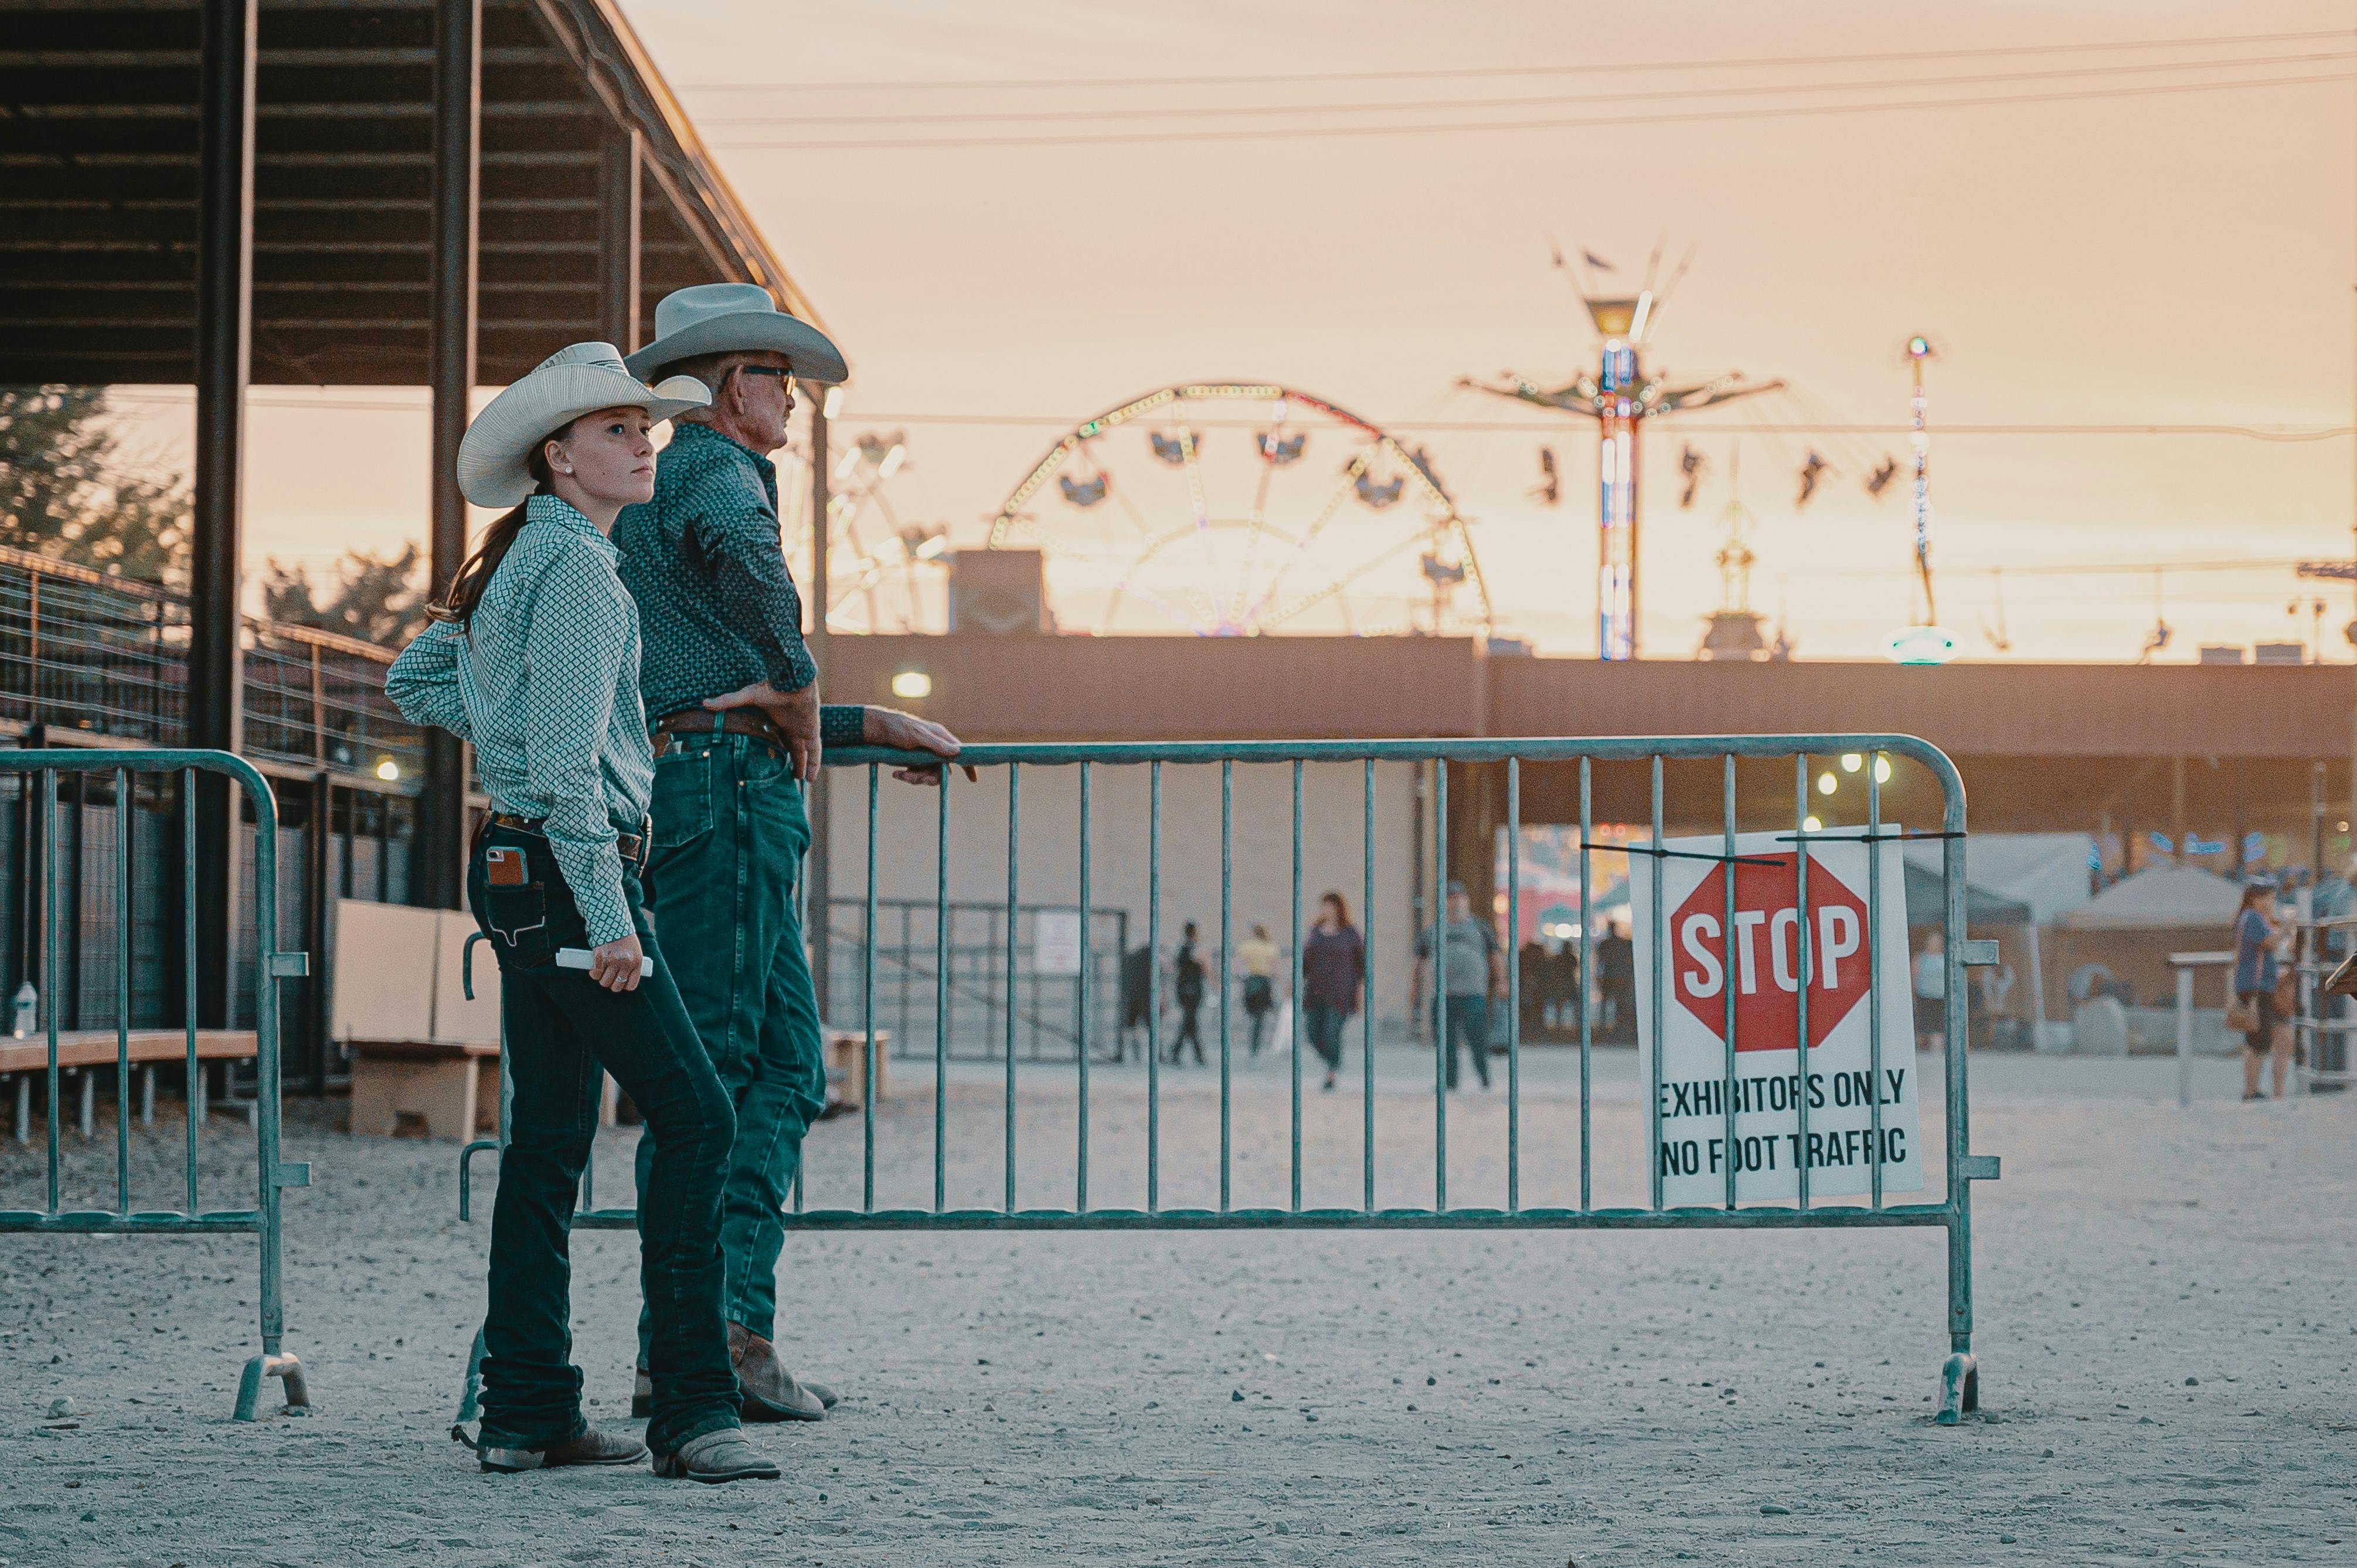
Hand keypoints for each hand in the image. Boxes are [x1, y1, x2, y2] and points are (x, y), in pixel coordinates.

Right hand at [590, 934, 645, 992]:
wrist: (613, 922)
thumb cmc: (624, 938)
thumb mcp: (635, 951)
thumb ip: (632, 964)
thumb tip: (624, 979)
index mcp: (636, 962)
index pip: (631, 985)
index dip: (624, 986)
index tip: (620, 982)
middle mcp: (625, 963)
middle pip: (616, 986)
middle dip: (612, 984)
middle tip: (609, 978)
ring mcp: (613, 961)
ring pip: (605, 982)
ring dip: (602, 979)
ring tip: (602, 973)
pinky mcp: (601, 957)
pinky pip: (596, 973)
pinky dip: (594, 973)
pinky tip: (594, 970)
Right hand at [707, 678, 820, 780]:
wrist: (792, 682)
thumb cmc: (771, 688)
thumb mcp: (747, 696)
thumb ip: (728, 701)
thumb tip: (704, 703)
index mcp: (778, 717)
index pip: (778, 735)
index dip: (776, 747)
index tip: (771, 759)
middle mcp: (791, 724)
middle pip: (792, 746)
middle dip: (791, 759)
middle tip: (786, 775)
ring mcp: (803, 728)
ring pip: (804, 751)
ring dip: (802, 765)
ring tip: (799, 780)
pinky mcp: (812, 731)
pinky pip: (814, 751)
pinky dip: (813, 764)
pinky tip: (810, 780)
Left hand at [864, 706, 978, 784]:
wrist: (875, 729)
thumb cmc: (897, 728)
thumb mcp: (917, 736)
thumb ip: (937, 745)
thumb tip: (958, 751)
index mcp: (940, 737)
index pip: (959, 752)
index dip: (968, 766)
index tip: (973, 779)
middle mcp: (934, 747)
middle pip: (941, 770)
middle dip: (929, 778)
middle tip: (916, 779)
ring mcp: (923, 755)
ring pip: (928, 775)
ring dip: (915, 779)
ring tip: (900, 776)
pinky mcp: (912, 761)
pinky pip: (916, 775)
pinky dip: (907, 777)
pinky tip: (896, 775)